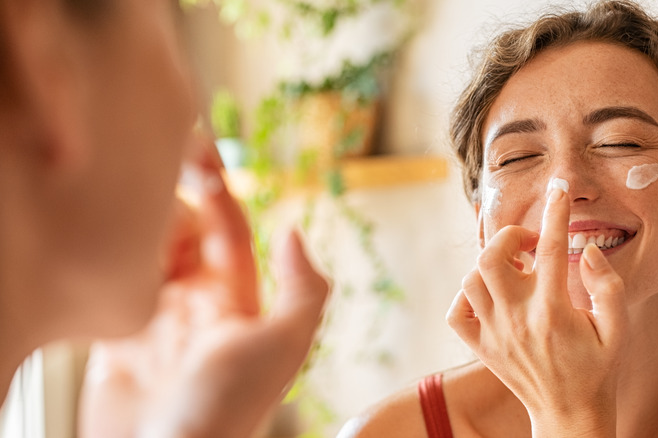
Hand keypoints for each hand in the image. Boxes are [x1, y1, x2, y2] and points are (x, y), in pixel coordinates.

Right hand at [79, 140, 328, 437]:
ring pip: (147, 249)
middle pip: (182, 230)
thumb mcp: (283, 346)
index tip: (194, 148)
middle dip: (169, 201)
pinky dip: (109, 259)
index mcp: (238, 298)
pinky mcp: (116, 336)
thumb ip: (303, 289)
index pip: (227, 227)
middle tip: (147, 178)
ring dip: (139, 226)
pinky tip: (104, 241)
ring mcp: (157, 318)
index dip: (214, 187)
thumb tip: (293, 230)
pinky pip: (112, 282)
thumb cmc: (228, 411)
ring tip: (124, 211)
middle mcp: (199, 302)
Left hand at [446, 187, 627, 436]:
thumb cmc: (599, 370)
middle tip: (529, 244)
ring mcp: (494, 334)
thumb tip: (586, 251)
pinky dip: (466, 296)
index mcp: (554, 312)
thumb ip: (608, 286)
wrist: (570, 415)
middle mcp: (518, 319)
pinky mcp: (481, 347)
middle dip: (508, 237)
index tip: (559, 190)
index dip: (555, 213)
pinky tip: (490, 296)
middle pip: (492, 258)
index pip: (550, 249)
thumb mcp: (618, 330)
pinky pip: (456, 313)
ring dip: (489, 264)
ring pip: (471, 280)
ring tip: (514, 270)